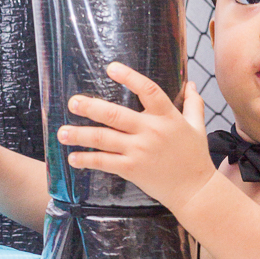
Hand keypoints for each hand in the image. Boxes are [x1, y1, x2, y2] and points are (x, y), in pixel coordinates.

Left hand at [58, 63, 215, 215]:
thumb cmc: (195, 158)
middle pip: (115, 114)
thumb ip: (193, 104)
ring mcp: (139, 151)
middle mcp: (151, 131)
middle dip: (90, 107)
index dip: (129, 77)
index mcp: (167, 117)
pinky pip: (104, 162)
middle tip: (72, 102)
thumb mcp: (197, 127)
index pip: (148, 90)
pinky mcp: (132, 169)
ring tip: (62, 132)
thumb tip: (191, 84)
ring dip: (80, 135)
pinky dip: (87, 160)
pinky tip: (73, 158)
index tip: (111, 68)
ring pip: (103, 139)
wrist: (195, 190)